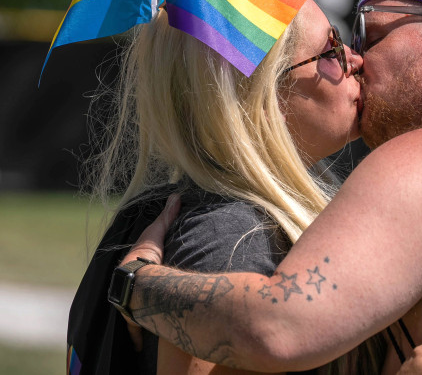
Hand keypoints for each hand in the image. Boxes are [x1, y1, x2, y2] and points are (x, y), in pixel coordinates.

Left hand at [118, 193, 181, 350]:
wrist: (138, 283)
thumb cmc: (146, 258)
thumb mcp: (156, 234)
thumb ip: (167, 216)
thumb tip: (175, 195)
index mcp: (130, 267)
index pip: (132, 268)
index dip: (138, 270)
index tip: (145, 275)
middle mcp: (127, 287)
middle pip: (131, 292)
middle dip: (136, 297)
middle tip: (148, 300)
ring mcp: (129, 306)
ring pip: (132, 312)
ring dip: (136, 318)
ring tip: (149, 320)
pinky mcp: (134, 321)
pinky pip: (135, 330)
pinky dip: (138, 337)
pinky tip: (142, 345)